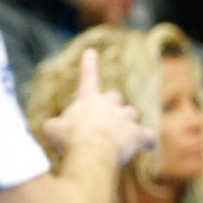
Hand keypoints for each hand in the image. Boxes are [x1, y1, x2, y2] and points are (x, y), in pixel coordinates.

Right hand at [41, 49, 155, 164]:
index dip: (89, 64)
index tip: (91, 52)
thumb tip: (52, 127)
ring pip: (131, 113)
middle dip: (110, 103)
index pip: (88, 76)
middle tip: (104, 117)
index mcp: (88, 98)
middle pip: (114, 96)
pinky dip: (149, 140)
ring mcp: (126, 118)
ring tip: (122, 134)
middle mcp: (110, 103)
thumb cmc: (69, 139)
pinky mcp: (137, 134)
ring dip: (128, 120)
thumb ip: (54, 124)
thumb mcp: (52, 129)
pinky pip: (148, 135)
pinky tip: (151, 145)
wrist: (91, 151)